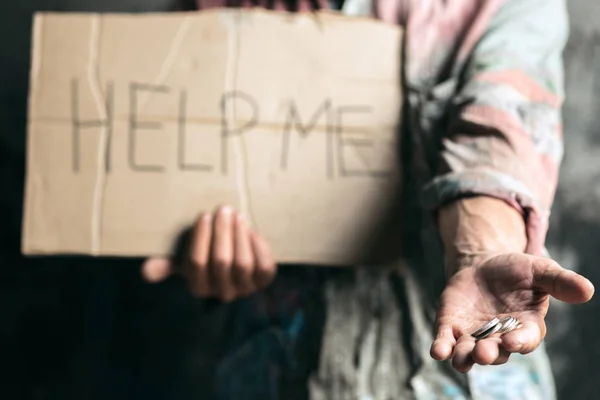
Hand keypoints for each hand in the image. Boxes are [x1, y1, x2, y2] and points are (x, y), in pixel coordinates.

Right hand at [142, 206, 276, 301]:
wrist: (236, 265)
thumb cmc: (206, 257)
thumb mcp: (183, 261)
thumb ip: (166, 264)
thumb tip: (146, 270)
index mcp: (199, 287)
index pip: (197, 263)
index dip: (201, 238)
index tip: (204, 216)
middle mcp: (222, 293)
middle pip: (221, 262)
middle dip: (222, 232)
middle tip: (223, 210)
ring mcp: (245, 289)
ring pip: (243, 263)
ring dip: (239, 236)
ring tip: (236, 216)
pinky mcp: (264, 281)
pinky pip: (264, 265)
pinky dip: (258, 245)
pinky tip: (251, 230)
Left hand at [430, 253, 593, 371]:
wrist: (483, 266)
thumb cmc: (517, 272)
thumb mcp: (538, 270)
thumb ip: (559, 281)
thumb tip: (586, 290)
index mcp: (525, 327)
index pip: (524, 340)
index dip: (519, 342)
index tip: (513, 341)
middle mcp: (499, 338)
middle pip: (495, 352)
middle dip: (489, 353)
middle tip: (484, 352)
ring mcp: (473, 336)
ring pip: (469, 353)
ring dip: (465, 357)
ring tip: (460, 358)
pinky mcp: (451, 328)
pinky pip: (446, 342)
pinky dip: (441, 348)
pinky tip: (437, 351)